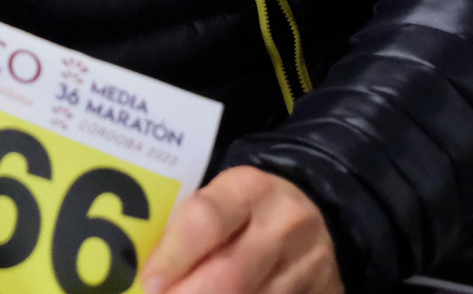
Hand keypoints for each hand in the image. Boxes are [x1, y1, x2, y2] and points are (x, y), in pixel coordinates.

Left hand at [141, 166, 343, 293]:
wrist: (316, 215)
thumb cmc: (246, 210)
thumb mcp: (220, 200)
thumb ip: (187, 229)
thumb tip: (147, 275)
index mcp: (250, 189)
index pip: (205, 222)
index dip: (172, 258)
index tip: (149, 282)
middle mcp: (284, 224)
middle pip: (229, 274)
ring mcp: (309, 263)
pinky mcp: (326, 290)